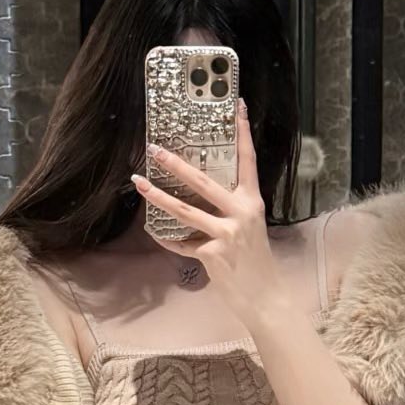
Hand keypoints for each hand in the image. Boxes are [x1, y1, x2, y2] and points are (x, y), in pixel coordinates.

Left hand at [131, 100, 286, 330]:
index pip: (248, 160)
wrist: (266, 298)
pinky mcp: (214, 254)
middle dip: (176, 163)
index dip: (242, 132)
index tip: (237, 106)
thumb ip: (230, 210)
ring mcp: (227, 233)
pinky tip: (155, 233)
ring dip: (158, 196)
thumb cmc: (255, 262)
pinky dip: (168, 239)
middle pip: (203, 181)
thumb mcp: (249, 228)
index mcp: (252, 202)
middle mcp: (242, 213)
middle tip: (155, 148)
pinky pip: (182, 243)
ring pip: (184, 209)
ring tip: (138, 182)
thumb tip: (198, 195)